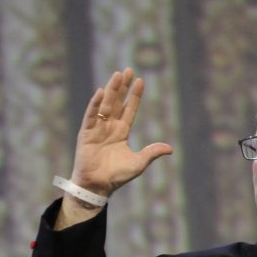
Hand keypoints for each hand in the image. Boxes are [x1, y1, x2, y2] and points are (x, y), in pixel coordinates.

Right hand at [70, 68, 172, 197]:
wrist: (98, 186)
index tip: (140, 81)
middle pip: (117, 102)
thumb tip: (170, 149)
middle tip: (128, 70)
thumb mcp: (138, 163)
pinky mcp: (86, 133)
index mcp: (121, 132)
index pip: (129, 109)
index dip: (134, 96)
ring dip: (111, 90)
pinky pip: (91, 116)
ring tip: (117, 75)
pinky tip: (101, 92)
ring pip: (106, 105)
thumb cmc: (117, 176)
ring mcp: (97, 129)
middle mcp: (109, 127)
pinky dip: (96, 104)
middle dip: (123, 86)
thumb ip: (151, 153)